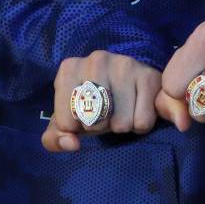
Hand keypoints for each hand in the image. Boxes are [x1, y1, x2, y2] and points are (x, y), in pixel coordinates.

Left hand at [44, 51, 164, 152]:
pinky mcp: (149, 76)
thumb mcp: (68, 122)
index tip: (82, 116)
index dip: (76, 128)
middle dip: (100, 127)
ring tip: (122, 111)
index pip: (66, 122)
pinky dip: (141, 125)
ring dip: (122, 127)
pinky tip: (138, 109)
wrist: (128, 86)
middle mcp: (96, 59)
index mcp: (69, 69)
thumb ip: (55, 138)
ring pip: (121, 124)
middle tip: (105, 114)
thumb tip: (71, 143)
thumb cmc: (92, 105)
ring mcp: (125, 64)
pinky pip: (142, 122)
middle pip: (94, 122)